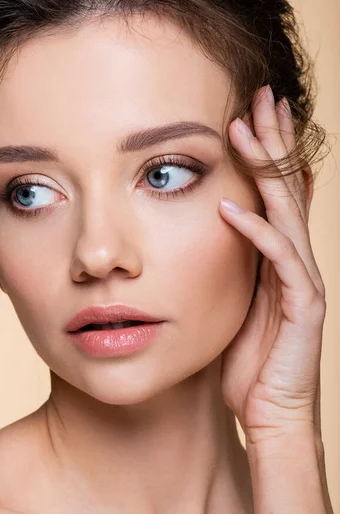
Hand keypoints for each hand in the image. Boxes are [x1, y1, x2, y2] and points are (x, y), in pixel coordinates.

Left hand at [219, 85, 325, 445]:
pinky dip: (256, 233)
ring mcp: (303, 282)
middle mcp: (296, 263)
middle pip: (288, 191)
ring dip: (267, 171)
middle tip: (261, 97)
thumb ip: (232, 272)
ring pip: (288, 213)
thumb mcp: (235, 307)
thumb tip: (211, 240)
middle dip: (275, 143)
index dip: (267, 155)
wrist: (272, 413)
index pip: (276, 196)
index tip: (249, 116)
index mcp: (278, 262)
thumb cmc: (250, 364)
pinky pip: (279, 261)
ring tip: (246, 129)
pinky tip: (230, 208)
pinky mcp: (304, 306)